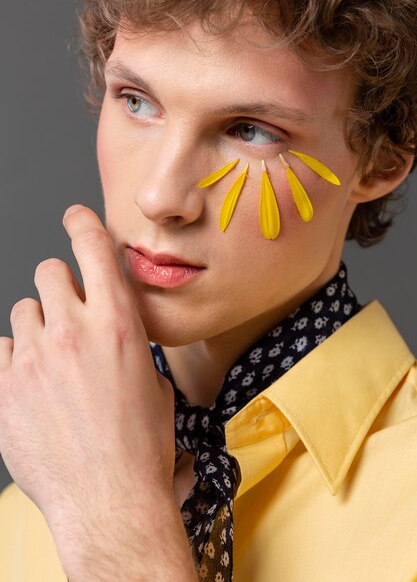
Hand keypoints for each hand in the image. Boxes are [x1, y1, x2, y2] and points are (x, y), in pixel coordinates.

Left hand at [0, 205, 176, 574]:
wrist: (109, 500)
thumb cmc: (140, 448)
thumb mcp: (153, 384)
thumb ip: (129, 345)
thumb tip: (113, 333)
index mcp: (118, 325)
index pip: (94, 248)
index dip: (82, 223)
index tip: (75, 216)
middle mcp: (73, 332)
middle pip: (49, 271)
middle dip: (59, 284)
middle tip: (69, 310)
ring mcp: (34, 359)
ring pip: (23, 311)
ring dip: (38, 325)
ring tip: (53, 359)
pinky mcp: (5, 388)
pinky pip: (2, 350)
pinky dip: (17, 359)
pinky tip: (34, 386)